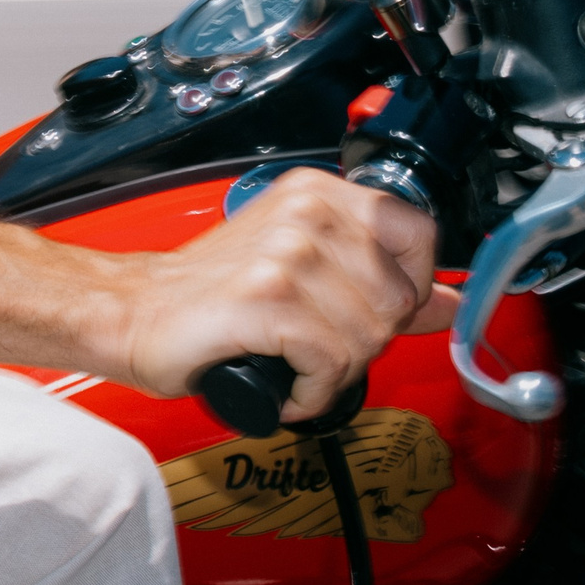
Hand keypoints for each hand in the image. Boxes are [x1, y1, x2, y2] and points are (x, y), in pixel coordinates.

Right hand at [100, 169, 458, 421]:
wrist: (135, 313)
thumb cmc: (207, 293)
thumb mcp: (301, 269)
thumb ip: (379, 281)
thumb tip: (449, 302)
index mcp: (316, 193)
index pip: (417, 231)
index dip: (409, 284)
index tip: (376, 307)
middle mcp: (306, 214)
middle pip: (397, 298)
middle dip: (365, 340)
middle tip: (318, 344)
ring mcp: (286, 254)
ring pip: (367, 337)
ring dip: (334, 371)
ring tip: (296, 363)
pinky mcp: (267, 300)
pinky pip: (331, 364)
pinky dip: (312, 392)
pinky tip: (286, 384)